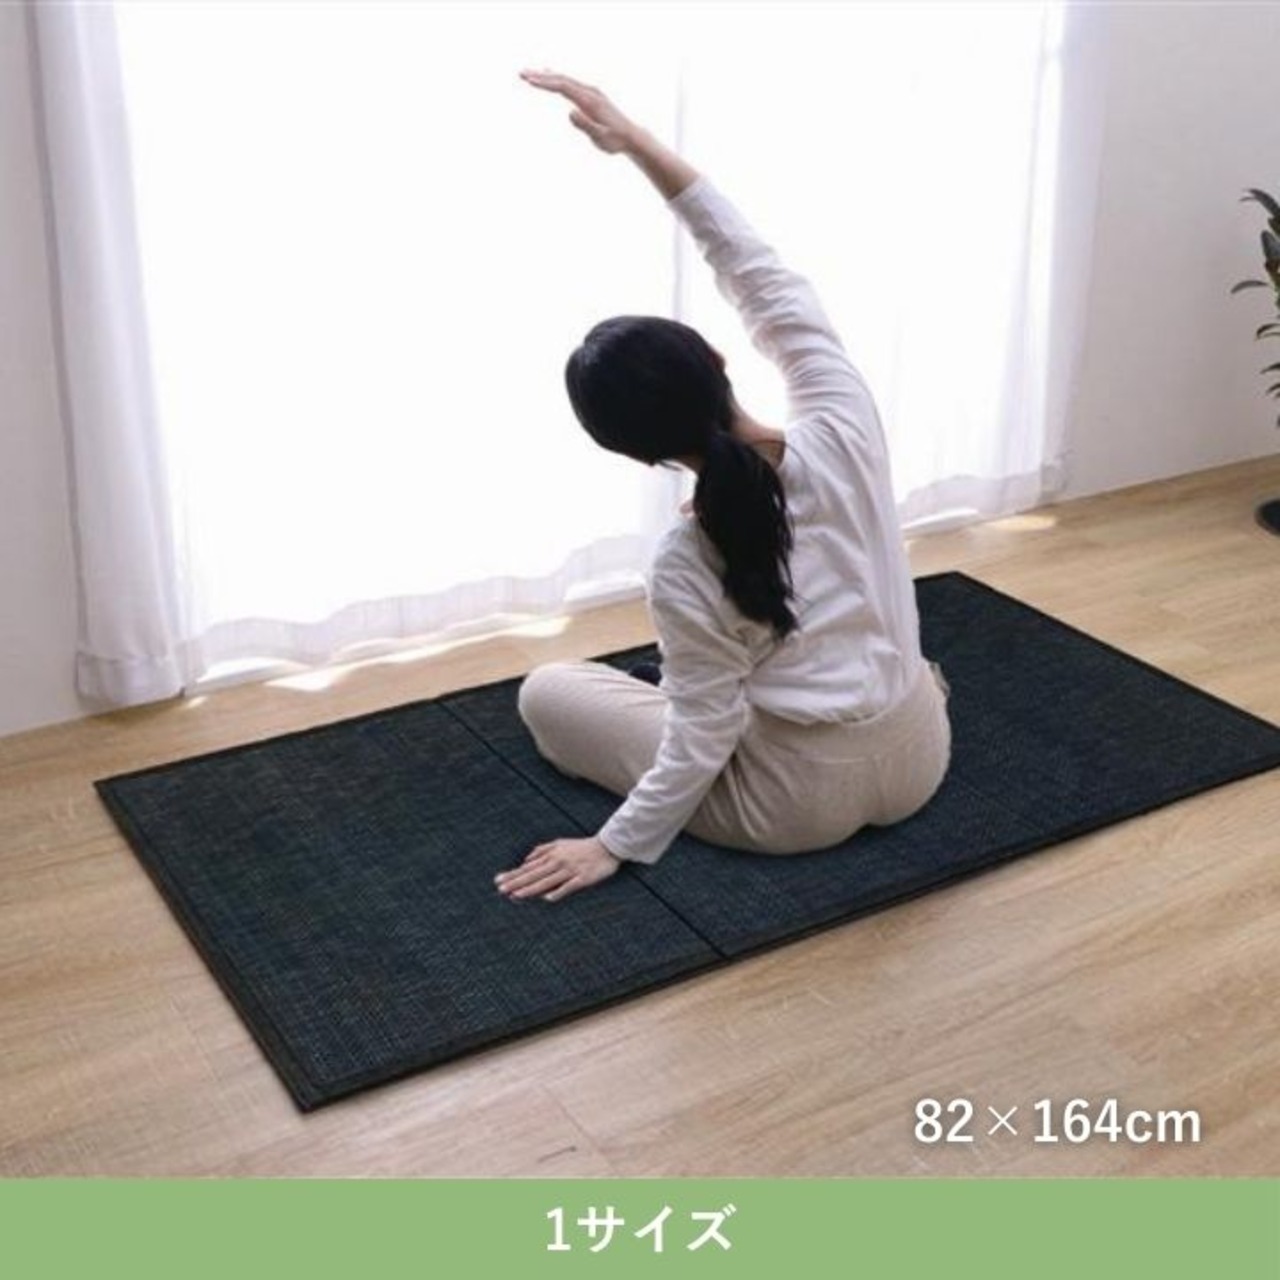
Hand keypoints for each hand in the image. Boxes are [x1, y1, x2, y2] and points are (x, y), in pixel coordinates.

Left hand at [495, 835, 620, 901]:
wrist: (608, 846)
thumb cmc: (582, 846)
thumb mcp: (560, 843)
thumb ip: (542, 850)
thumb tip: (526, 859)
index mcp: (552, 854)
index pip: (528, 867)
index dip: (513, 875)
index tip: (498, 881)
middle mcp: (558, 862)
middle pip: (534, 875)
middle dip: (516, 882)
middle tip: (500, 889)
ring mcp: (570, 870)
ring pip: (547, 881)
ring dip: (530, 889)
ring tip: (516, 895)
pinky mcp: (583, 878)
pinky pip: (568, 886)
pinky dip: (558, 891)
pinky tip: (546, 898)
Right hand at [519, 69, 641, 154]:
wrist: (631, 137)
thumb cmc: (615, 141)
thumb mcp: (600, 138)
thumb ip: (585, 125)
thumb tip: (570, 112)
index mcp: (590, 100)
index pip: (563, 87)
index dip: (545, 83)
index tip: (529, 81)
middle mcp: (590, 91)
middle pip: (562, 79)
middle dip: (541, 76)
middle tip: (521, 74)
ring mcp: (591, 92)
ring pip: (565, 79)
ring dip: (546, 76)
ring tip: (528, 74)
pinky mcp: (591, 95)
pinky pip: (570, 83)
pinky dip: (557, 78)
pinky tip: (548, 74)